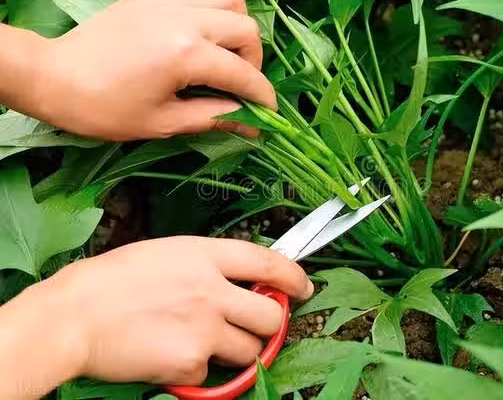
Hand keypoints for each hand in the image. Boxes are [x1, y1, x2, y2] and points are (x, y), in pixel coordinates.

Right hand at [0, 237, 312, 397]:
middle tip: (255, 326)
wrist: (73, 315)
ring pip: (250, 351)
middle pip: (272, 316)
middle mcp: (213, 290)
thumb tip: (240, 281)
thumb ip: (208, 265)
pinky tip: (170, 355)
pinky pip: (210, 374)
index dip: (293, 276)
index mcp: (205, 255)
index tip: (303, 287)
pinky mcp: (190, 362)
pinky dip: (197, 370)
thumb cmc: (111, 280)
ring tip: (202, 342)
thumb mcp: (167, 254)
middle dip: (270, 325)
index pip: (268, 262)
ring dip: (236, 352)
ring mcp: (204, 328)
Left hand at [7, 0, 274, 140]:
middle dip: (252, 62)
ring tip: (223, 49)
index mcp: (185, 54)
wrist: (55, 78)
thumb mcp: (163, 122)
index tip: (268, 115)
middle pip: (245, 29)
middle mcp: (184, 18)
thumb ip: (212, 117)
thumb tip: (250, 124)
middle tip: (238, 86)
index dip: (261, 97)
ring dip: (237, 24)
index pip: (242, 74)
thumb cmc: (105, 108)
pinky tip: (203, 17)